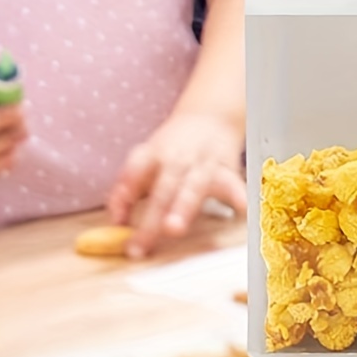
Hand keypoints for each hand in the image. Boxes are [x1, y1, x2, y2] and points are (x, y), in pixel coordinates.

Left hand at [107, 109, 244, 256]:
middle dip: (153, 214)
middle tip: (142, 242)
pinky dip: (237, 195)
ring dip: (183, 207)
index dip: (124, 196)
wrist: (212, 114)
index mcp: (154, 153)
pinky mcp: (226, 169)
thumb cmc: (173, 146)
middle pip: (164, 187)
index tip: (118, 223)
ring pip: (194, 186)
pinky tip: (240, 208)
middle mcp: (178, 158)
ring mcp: (203, 162)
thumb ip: (127, 188)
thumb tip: (116, 221)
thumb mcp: (145, 157)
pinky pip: (232, 183)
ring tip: (174, 229)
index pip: (135, 172)